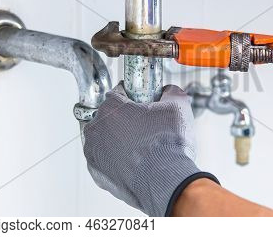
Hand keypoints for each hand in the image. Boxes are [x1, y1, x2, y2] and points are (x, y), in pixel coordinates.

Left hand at [82, 82, 217, 216]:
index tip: (145, 103)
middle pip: (110, 117)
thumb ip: (171, 92)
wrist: (166, 181)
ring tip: (143, 147)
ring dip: (119, 140)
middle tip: (147, 127)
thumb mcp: (178, 106)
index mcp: (111, 107)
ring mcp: (94, 153)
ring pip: (106, 139)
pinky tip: (136, 162)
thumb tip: (170, 91)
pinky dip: (118, 160)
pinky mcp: (98, 174)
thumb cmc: (167, 145)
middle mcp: (96, 128)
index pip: (119, 93)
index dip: (135, 97)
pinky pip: (106, 161)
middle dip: (126, 120)